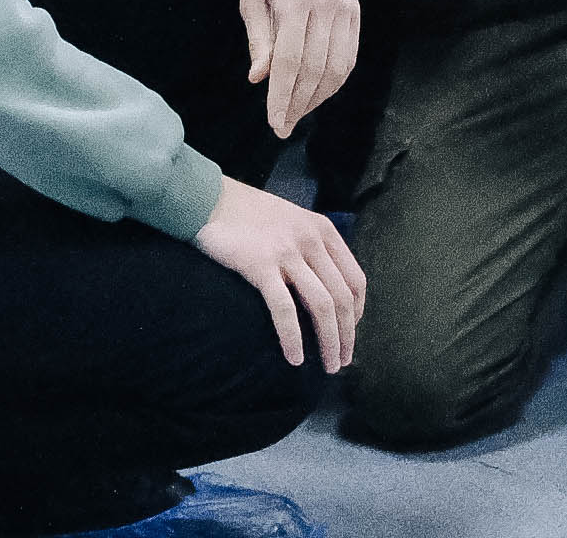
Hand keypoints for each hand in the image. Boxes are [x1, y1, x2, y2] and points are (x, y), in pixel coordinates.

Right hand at [193, 171, 366, 372]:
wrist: (209, 200)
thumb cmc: (248, 215)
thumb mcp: (292, 222)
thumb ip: (311, 247)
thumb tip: (324, 287)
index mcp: (323, 230)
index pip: (355, 279)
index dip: (358, 312)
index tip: (350, 333)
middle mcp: (311, 240)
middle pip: (343, 297)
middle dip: (347, 335)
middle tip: (342, 361)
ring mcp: (287, 252)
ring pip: (322, 305)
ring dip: (329, 341)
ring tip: (328, 365)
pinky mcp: (261, 265)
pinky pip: (285, 310)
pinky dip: (293, 338)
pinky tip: (294, 358)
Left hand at [235, 0, 362, 137]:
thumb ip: (259, 37)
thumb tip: (260, 78)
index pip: (289, 62)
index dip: (281, 97)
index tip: (274, 123)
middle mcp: (326, 4)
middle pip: (314, 70)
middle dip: (297, 105)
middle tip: (283, 126)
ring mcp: (346, 7)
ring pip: (337, 68)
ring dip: (317, 98)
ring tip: (298, 113)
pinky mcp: (356, 10)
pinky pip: (350, 55)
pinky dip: (336, 80)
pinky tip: (318, 92)